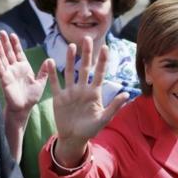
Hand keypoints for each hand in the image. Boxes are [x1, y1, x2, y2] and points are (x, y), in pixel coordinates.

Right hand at [0, 31, 47, 120]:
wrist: (24, 108)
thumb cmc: (31, 96)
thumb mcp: (40, 82)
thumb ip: (44, 71)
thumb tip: (50, 59)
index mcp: (24, 68)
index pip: (19, 53)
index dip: (15, 44)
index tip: (12, 35)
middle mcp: (15, 69)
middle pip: (9, 53)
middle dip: (5, 43)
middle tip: (1, 32)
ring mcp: (9, 74)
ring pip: (3, 58)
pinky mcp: (5, 80)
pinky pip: (1, 69)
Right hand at [48, 37, 127, 165]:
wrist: (74, 138)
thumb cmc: (91, 129)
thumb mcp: (104, 118)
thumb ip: (114, 106)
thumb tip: (127, 94)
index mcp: (95, 92)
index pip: (100, 73)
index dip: (103, 61)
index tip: (106, 47)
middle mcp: (82, 89)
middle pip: (84, 68)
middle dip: (86, 54)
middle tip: (87, 39)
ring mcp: (70, 92)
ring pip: (70, 72)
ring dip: (70, 59)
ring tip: (71, 46)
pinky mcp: (59, 98)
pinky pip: (55, 83)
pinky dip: (52, 74)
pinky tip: (50, 61)